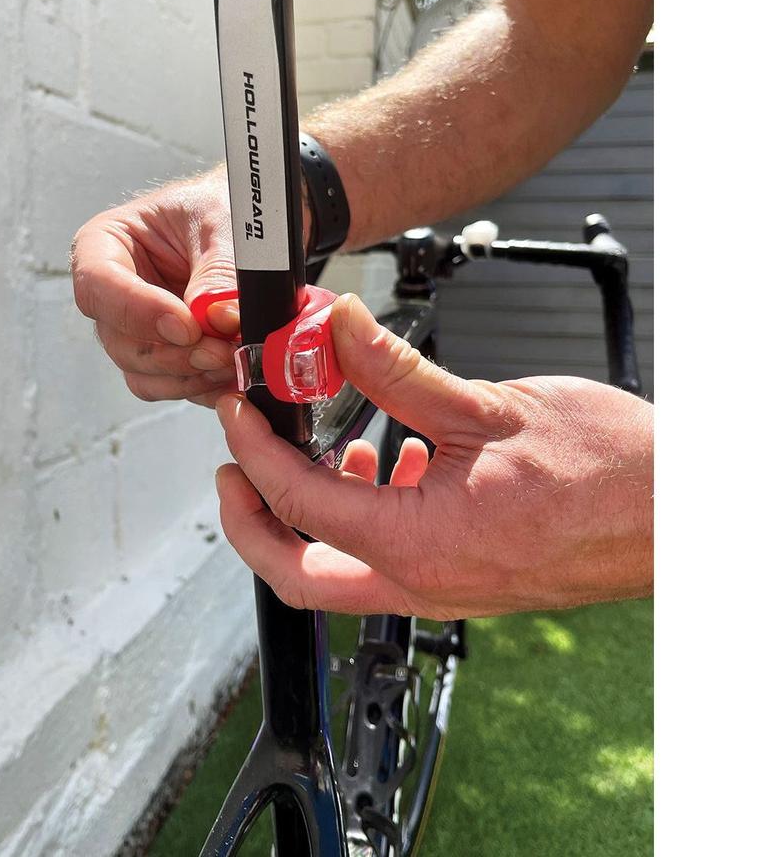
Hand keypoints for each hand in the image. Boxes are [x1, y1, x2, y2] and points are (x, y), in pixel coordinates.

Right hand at [71, 169, 240, 407]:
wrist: (250, 226)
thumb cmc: (223, 206)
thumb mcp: (223, 221)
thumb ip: (219, 269)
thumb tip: (217, 317)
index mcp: (106, 244)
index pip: (98, 286)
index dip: (138, 312)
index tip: (187, 326)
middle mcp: (114, 293)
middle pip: (120, 341)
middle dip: (174, 354)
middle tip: (223, 350)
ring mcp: (137, 330)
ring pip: (143, 373)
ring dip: (190, 375)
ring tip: (235, 359)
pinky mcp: (166, 357)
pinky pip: (172, 387)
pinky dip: (204, 388)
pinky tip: (235, 377)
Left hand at [214, 294, 652, 617]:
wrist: (677, 513)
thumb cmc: (607, 471)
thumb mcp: (488, 408)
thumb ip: (397, 370)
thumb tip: (337, 326)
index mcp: (419, 545)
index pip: (298, 503)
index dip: (254, 450)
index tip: (237, 410)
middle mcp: (424, 583)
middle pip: (297, 574)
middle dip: (250, 521)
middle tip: (237, 464)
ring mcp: (444, 588)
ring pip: (339, 571)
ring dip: (310, 515)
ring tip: (316, 450)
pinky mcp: (465, 577)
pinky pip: (389, 558)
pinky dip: (367, 512)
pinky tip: (390, 459)